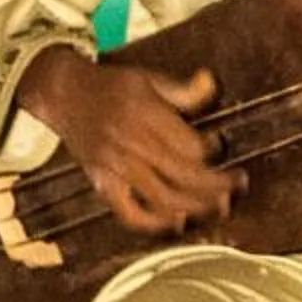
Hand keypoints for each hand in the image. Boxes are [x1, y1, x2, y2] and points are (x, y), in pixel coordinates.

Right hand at [17, 49, 240, 234]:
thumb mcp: (148, 78)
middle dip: (216, 185)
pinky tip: (177, 222)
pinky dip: (153, 223)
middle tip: (238, 185)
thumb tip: (211, 84)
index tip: (221, 146)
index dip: (212, 149)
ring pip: (163, 197)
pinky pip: (129, 213)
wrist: (63, 95)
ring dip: (196, 206)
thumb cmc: (110, 85)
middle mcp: (132, 144)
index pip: (189, 144)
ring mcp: (116, 168)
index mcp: (145, 115)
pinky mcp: (102, 184)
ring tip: (220, 206)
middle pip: (183, 175)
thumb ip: (182, 89)